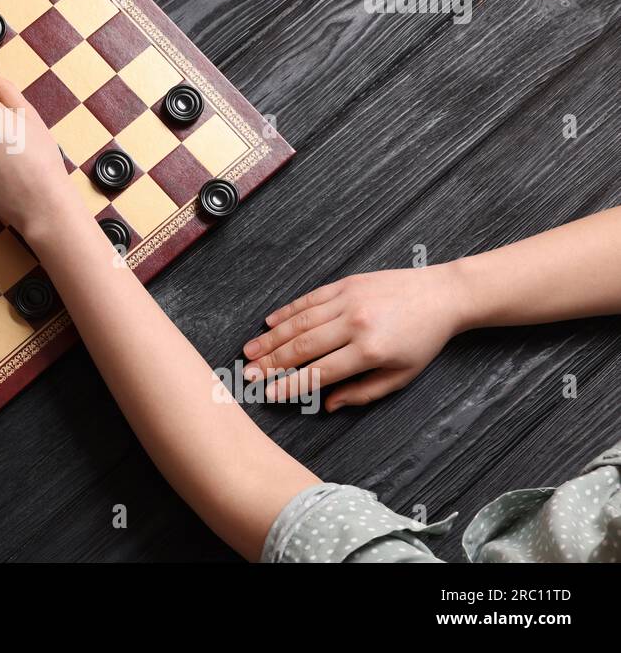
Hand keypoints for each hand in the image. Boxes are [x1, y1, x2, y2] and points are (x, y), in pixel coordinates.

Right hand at [242, 266, 467, 410]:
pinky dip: (287, 311)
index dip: (291, 385)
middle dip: (272, 362)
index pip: (320, 372)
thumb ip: (363, 392)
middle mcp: (355, 323)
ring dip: (272, 338)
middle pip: (303, 346)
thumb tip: (328, 405)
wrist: (441, 295)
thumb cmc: (423, 340)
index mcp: (370, 351)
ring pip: (300, 321)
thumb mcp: (401, 376)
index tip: (268, 393)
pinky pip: (309, 299)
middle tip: (248, 374)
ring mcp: (348, 300)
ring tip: (250, 351)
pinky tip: (269, 323)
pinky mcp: (345, 283)